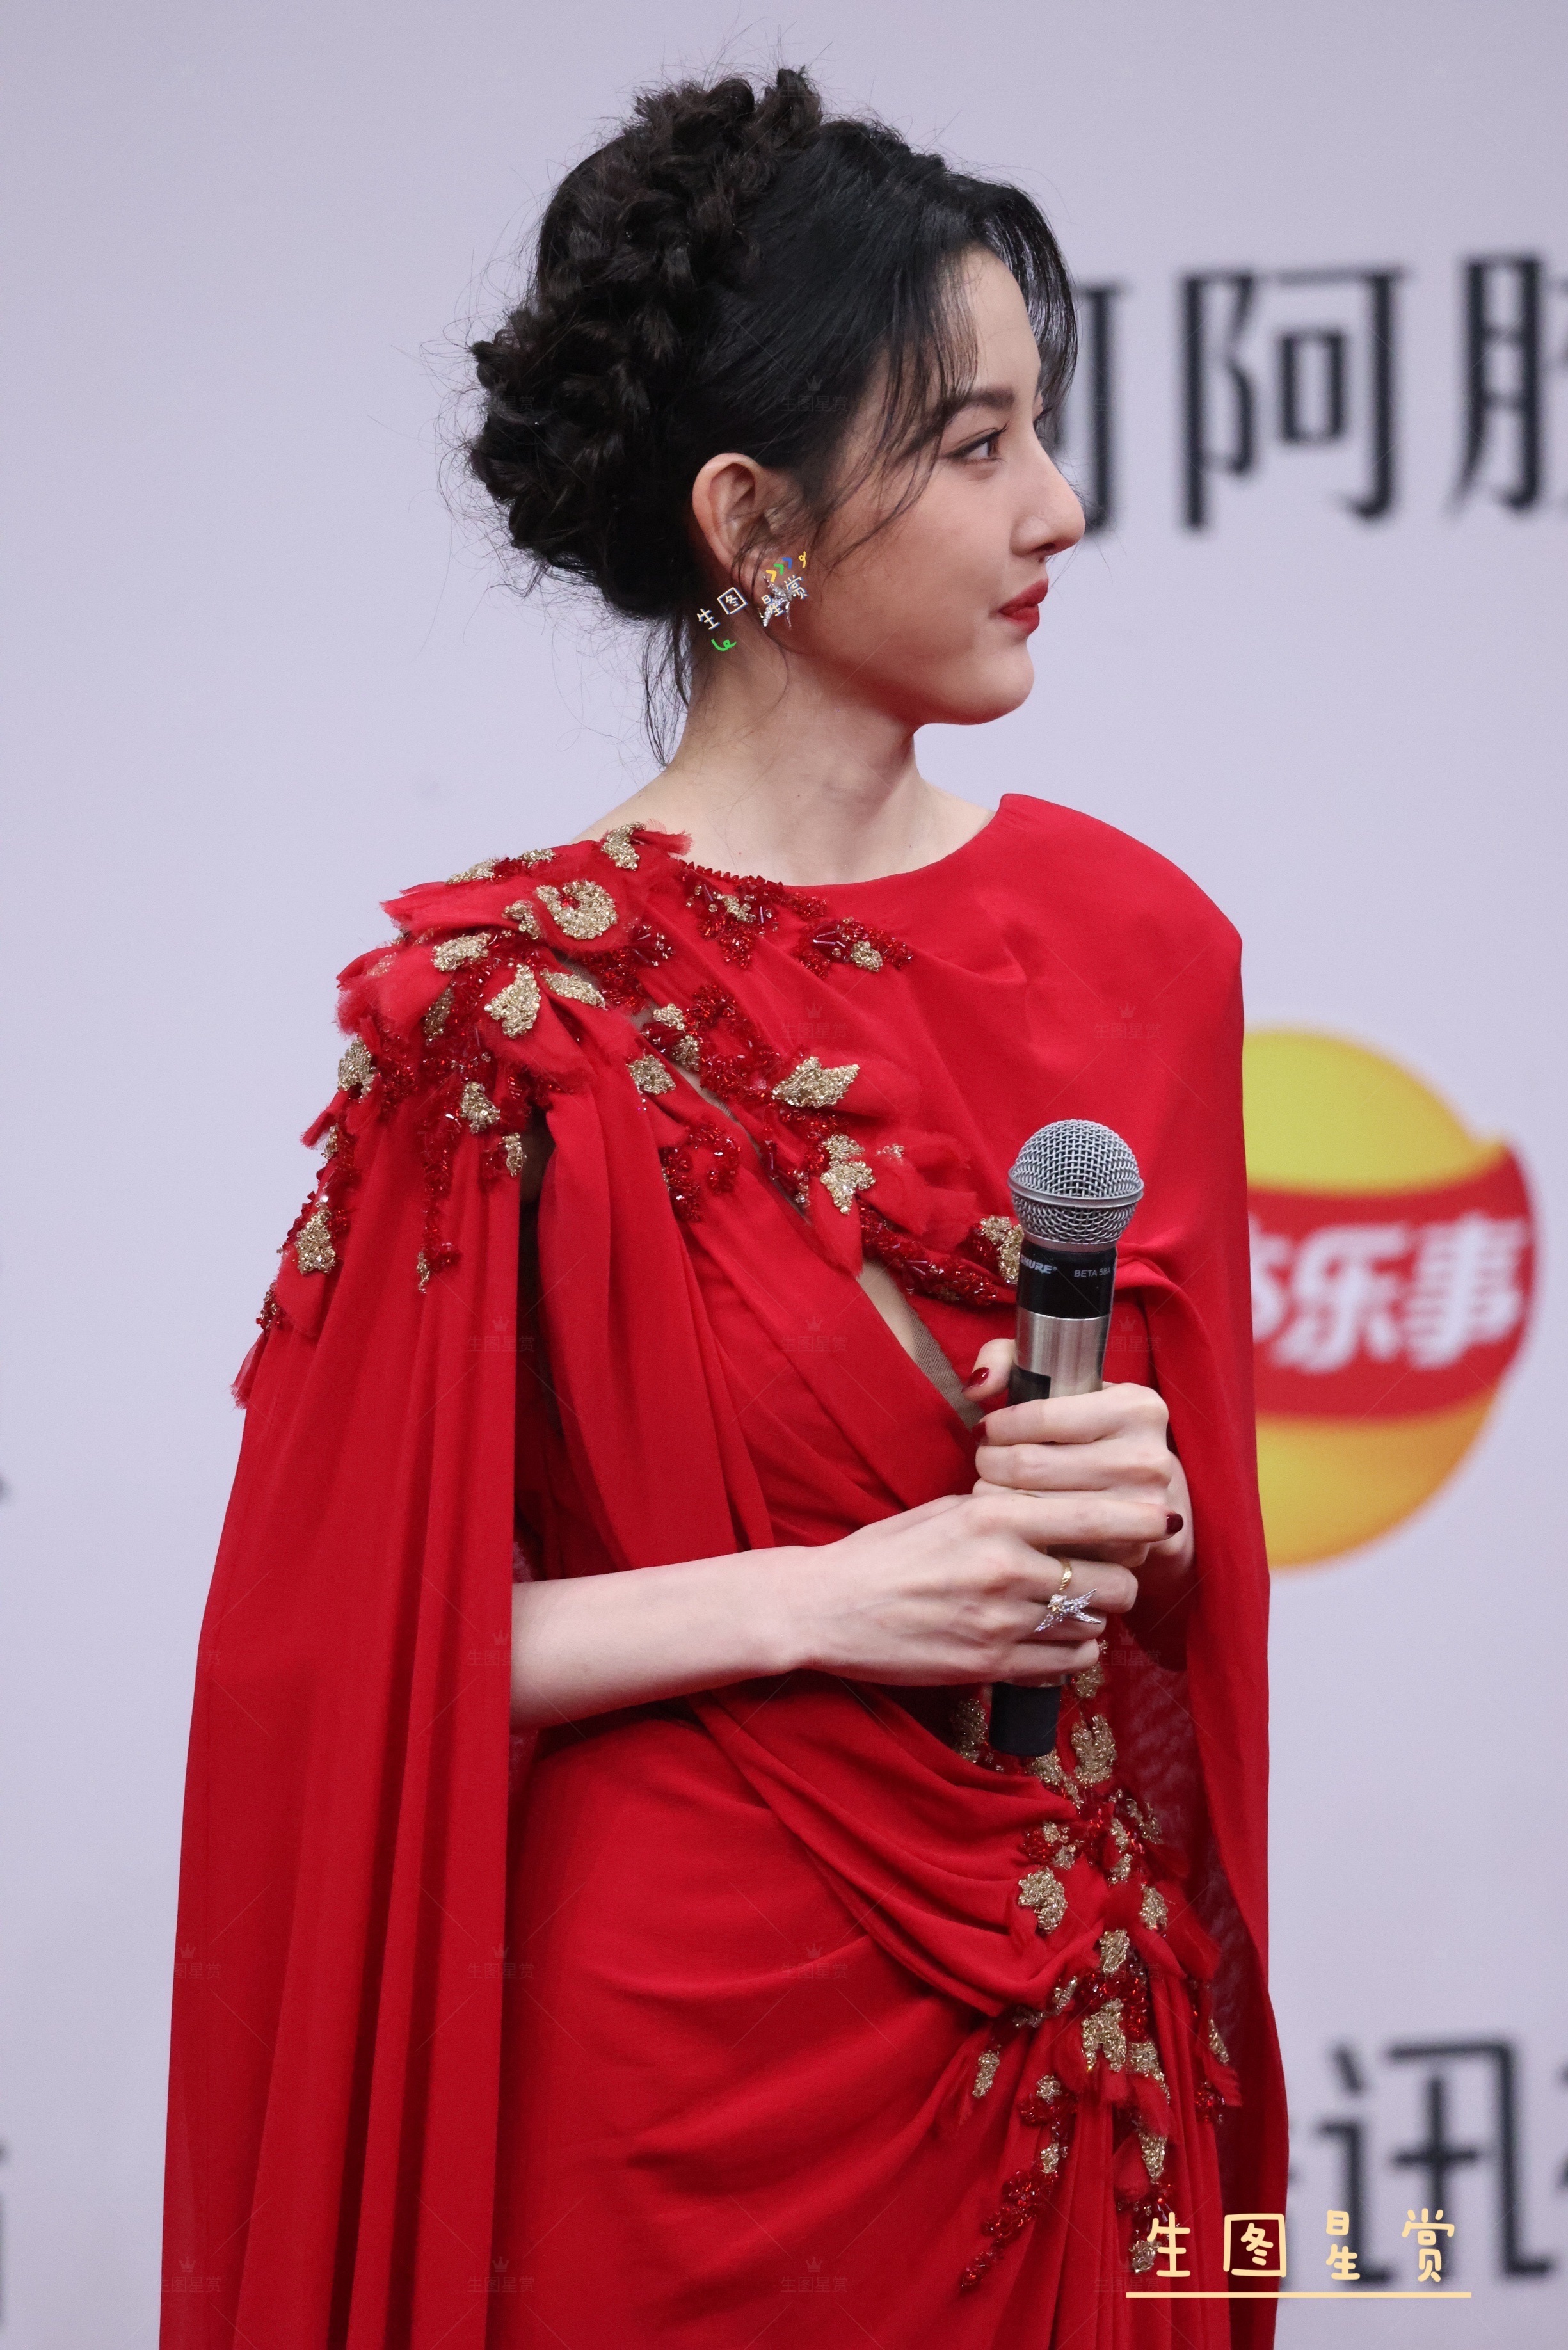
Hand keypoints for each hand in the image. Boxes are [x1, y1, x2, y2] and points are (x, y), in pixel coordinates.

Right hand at [786, 1476, 1157, 1688]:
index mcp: (994, 1518)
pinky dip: (1071, 1654)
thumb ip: (1009, 1509)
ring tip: (1070, 1607)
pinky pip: (1065, 1665)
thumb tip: (1065, 1505)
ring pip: (1092, 1626)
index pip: (1093, 1514)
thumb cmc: (887, 1551)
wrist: (829, 1608)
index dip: (1140, 1518)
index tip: (1164, 1516)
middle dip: (1122, 1580)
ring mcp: (1000, 1623)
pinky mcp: (991, 1666)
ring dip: (1093, 1619)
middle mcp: (1005, 1569)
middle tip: (1110, 1574)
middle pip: (1112, 1581)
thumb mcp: (948, 1510)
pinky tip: (1054, 1639)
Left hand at [964, 1342, 1195, 1648]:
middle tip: (986, 1462)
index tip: (991, 1430)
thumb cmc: (1090, 1431)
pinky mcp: (1127, 1553)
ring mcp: (1142, 1511)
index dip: (999, 1426)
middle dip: (991, 1463)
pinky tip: (1019, 1517)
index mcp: (1137, 1407)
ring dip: (997, 1497)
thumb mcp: (1060, 1381)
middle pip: (1029, 1465)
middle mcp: (1148, 1458)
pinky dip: (1023, 1531)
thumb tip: (978, 1389)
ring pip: (1031, 1507)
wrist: (1147, 1493)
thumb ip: (1006, 1360)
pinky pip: (1049, 1544)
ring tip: (995, 1486)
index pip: (1039, 1415)